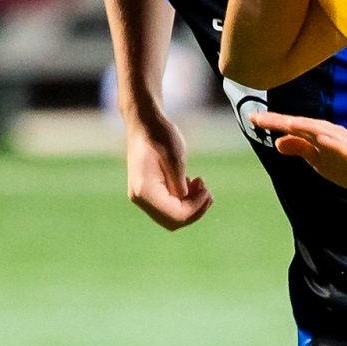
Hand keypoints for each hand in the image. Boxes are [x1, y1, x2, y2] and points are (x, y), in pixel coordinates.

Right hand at [124, 112, 211, 229]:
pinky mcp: (149, 194)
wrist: (145, 123)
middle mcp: (140, 198)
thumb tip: (188, 207)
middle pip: (174, 222)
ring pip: (173, 217)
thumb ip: (181, 186)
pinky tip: (190, 182)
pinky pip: (170, 207)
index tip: (207, 189)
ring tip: (199, 183)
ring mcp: (143, 197)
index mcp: (144, 190)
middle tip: (206, 189)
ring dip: (191, 205)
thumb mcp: (176, 158)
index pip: (176, 215)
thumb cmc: (160, 135)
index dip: (196, 208)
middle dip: (195, 210)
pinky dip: (184, 200)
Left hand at [251, 110, 346, 201]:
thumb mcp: (320, 160)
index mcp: (320, 135)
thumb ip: (301, 149)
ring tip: (283, 122)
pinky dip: (333, 142)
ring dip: (303, 126)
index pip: (293, 127)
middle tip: (257, 118)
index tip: (252, 119)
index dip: (273, 122)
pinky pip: (344, 147)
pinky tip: (321, 138)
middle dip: (281, 121)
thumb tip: (278, 143)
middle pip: (302, 125)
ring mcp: (345, 143)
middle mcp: (331, 134)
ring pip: (321, 131)